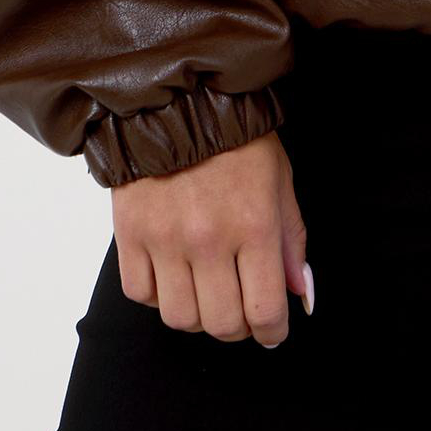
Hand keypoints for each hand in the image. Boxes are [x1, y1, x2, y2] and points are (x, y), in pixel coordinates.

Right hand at [111, 128, 312, 348]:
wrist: (179, 99)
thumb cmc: (237, 138)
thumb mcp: (280, 181)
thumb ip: (292, 242)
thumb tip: (301, 295)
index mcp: (254, 225)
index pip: (265, 311)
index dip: (273, 332)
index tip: (272, 329)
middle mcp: (209, 239)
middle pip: (222, 324)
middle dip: (238, 327)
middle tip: (241, 308)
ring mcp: (165, 239)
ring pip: (180, 318)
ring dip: (198, 314)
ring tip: (205, 287)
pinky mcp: (130, 234)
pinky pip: (141, 294)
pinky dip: (158, 295)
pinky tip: (172, 271)